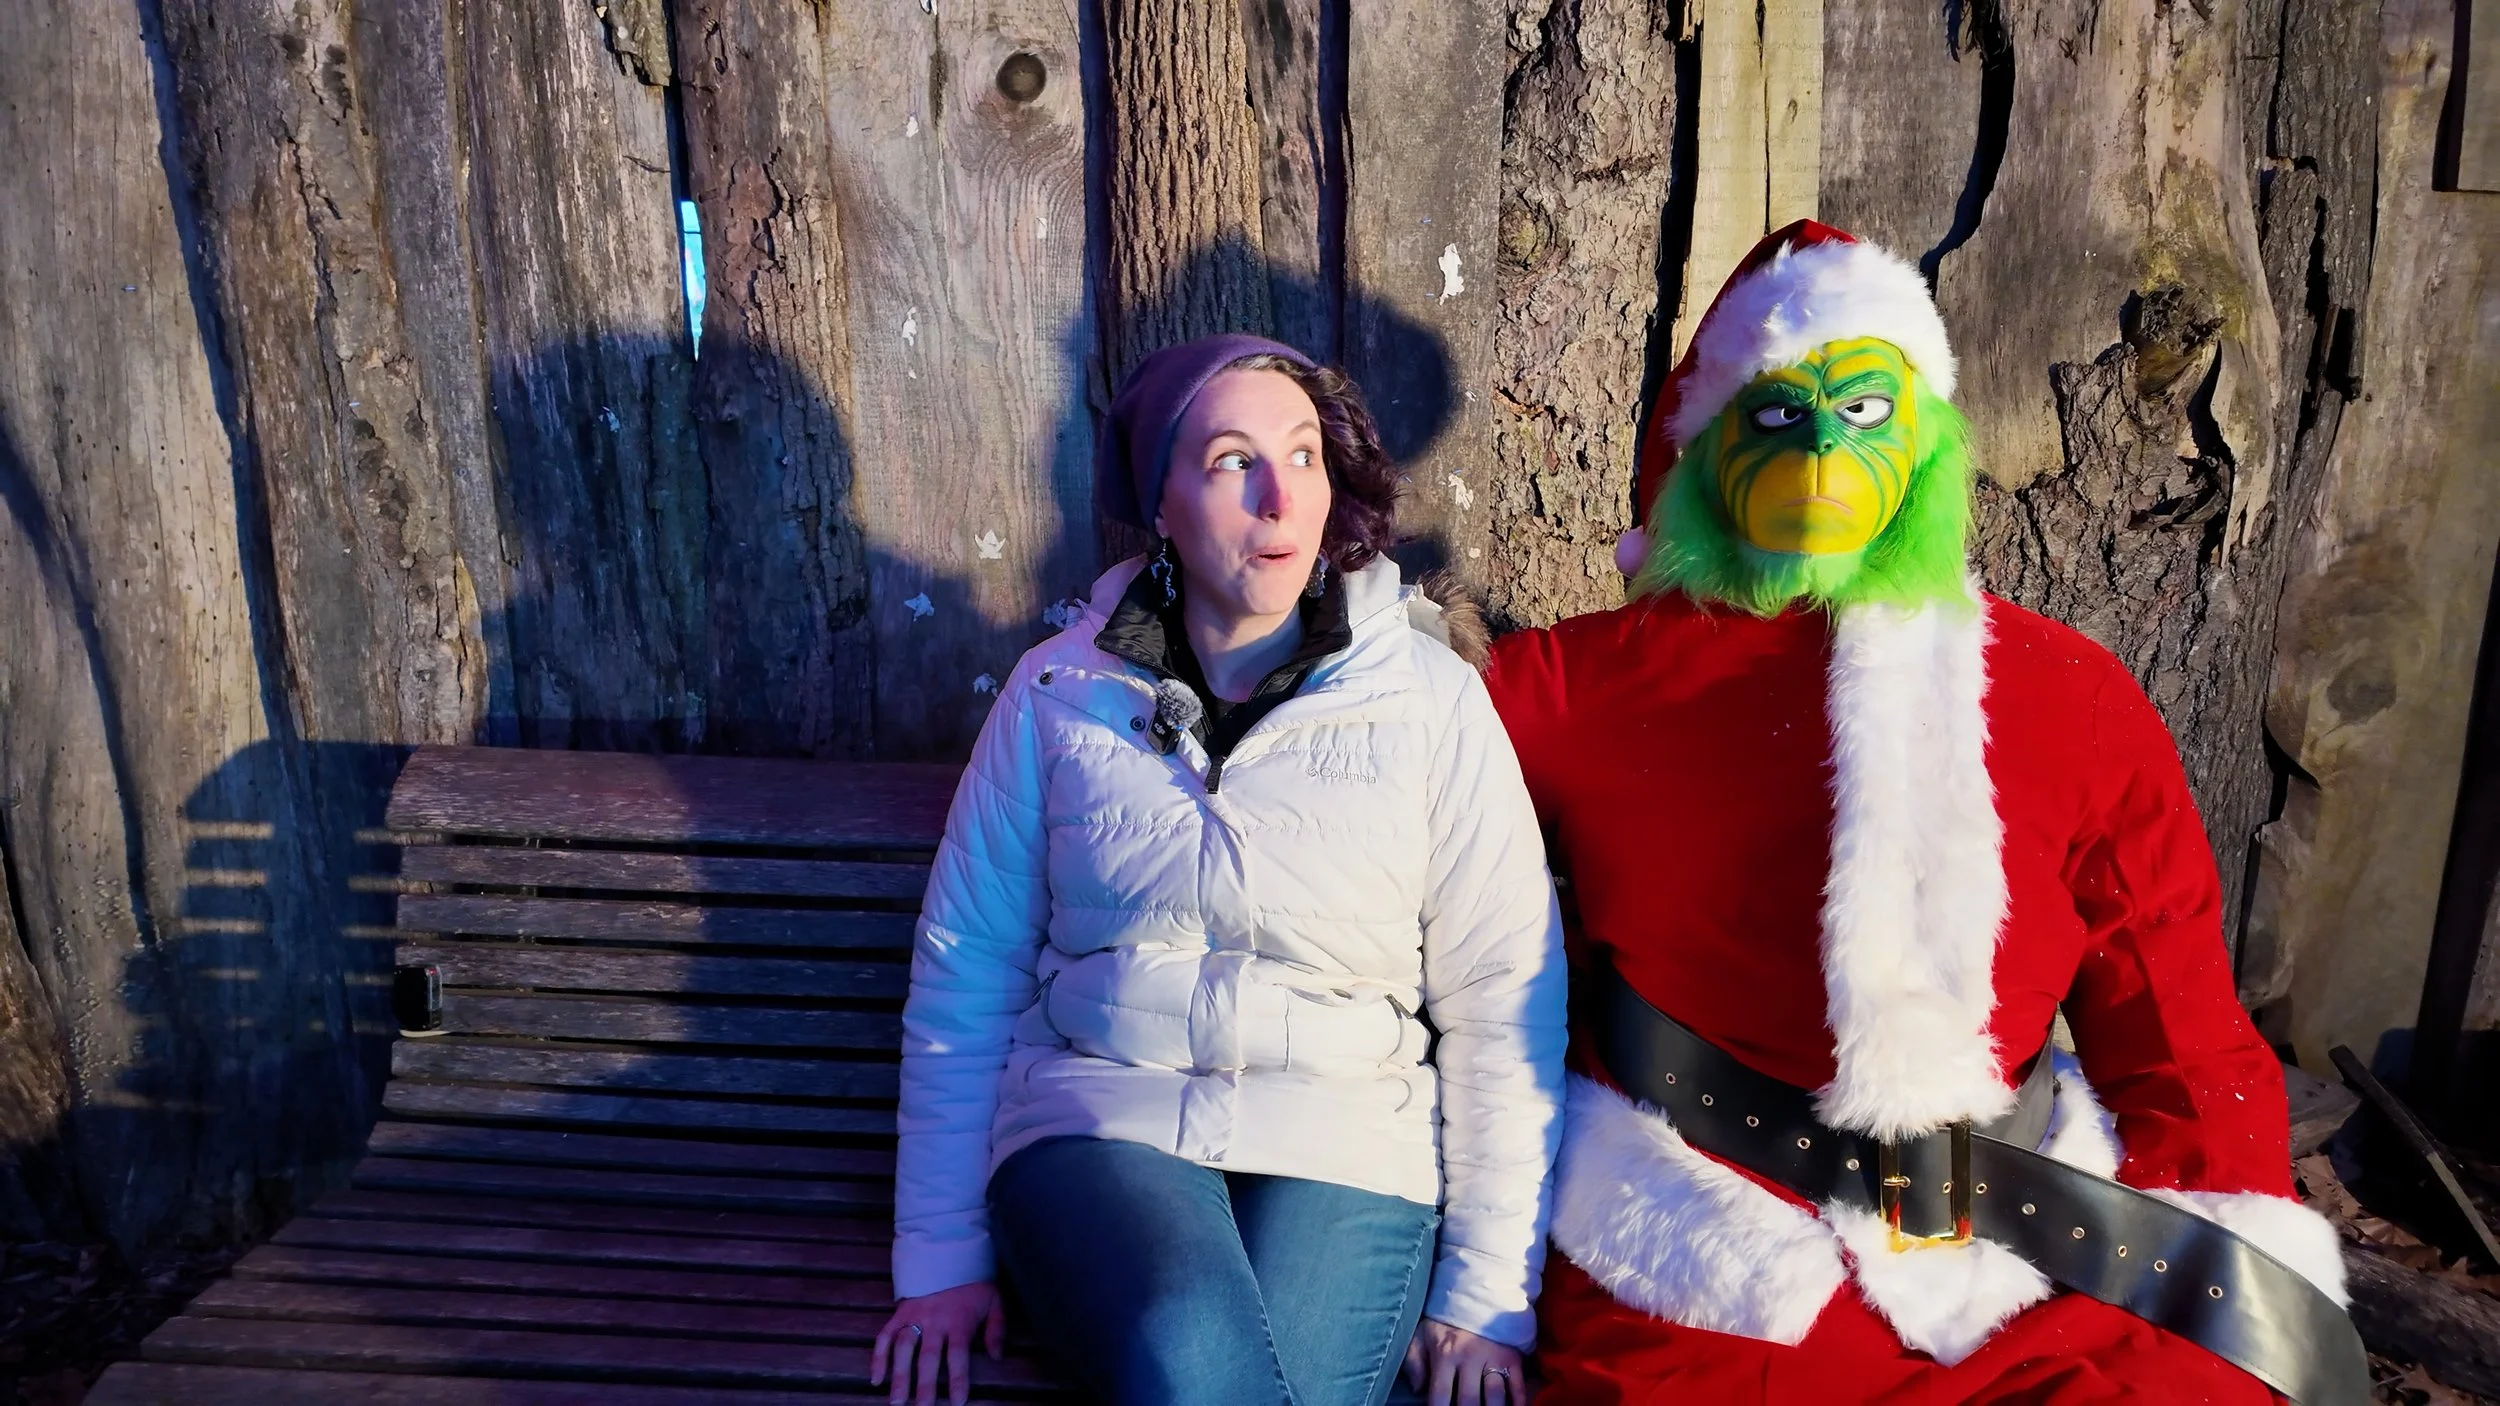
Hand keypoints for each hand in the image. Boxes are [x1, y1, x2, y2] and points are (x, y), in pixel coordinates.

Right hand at [870, 1281, 1004, 1405]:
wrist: (947, 1252)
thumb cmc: (973, 1283)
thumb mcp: (994, 1301)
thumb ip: (996, 1329)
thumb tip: (997, 1358)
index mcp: (958, 1321)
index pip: (958, 1355)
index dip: (958, 1380)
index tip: (957, 1403)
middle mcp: (934, 1321)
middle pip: (928, 1357)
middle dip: (924, 1385)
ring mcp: (914, 1317)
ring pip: (903, 1349)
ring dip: (898, 1375)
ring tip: (896, 1400)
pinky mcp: (899, 1313)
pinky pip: (884, 1336)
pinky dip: (878, 1357)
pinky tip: (876, 1379)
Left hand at [1402, 1318, 1526, 1404]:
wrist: (1476, 1291)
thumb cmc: (1445, 1318)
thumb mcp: (1421, 1334)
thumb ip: (1415, 1362)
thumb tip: (1417, 1390)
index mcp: (1445, 1355)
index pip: (1440, 1396)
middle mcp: (1470, 1359)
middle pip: (1469, 1402)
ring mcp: (1494, 1358)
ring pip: (1495, 1396)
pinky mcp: (1512, 1356)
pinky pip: (1518, 1385)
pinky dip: (1518, 1401)